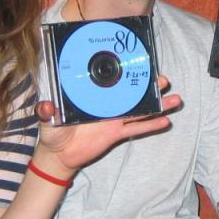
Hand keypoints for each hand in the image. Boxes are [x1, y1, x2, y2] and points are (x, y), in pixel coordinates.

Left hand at [34, 75, 181, 178]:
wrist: (59, 156)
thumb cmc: (53, 132)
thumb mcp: (47, 120)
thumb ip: (46, 112)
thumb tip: (44, 106)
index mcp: (92, 95)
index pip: (110, 80)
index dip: (124, 71)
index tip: (137, 62)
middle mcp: (106, 103)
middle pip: (130, 91)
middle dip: (147, 84)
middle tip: (162, 79)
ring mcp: (113, 118)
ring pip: (139, 108)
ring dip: (156, 104)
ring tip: (174, 99)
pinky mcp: (116, 133)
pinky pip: (136, 128)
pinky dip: (150, 125)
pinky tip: (165, 120)